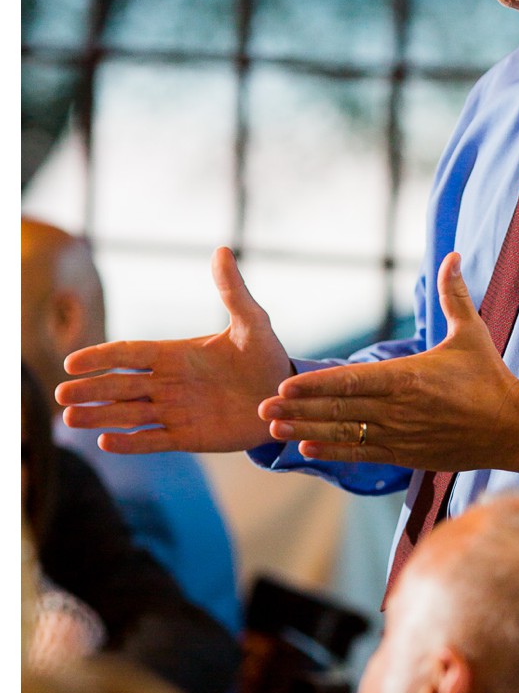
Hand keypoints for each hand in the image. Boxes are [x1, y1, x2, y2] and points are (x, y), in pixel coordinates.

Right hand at [56, 247, 290, 453]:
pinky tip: (105, 442)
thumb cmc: (266, 357)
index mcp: (175, 354)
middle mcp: (168, 383)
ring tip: (69, 420)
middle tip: (60, 395)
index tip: (72, 362)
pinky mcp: (187, 437)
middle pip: (119, 385)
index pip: (129, 354)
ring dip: (100, 416)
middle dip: (90, 390)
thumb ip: (232, 291)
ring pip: (128, 414)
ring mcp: (175, 411)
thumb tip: (221, 250)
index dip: (100, 357)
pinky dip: (130, 442)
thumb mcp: (252, 322)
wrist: (285, 398)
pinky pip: (153, 440)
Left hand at [258, 252, 518, 471]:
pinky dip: (333, 452)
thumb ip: (454, 295)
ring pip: (345, 434)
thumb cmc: (490, 378)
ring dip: (307, 431)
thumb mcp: (472, 333)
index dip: (317, 385)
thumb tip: (453, 255)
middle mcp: (400, 410)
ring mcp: (401, 435)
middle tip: (261, 406)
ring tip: (272, 429)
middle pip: (340, 410)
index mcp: (410, 378)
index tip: (285, 385)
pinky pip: (362, 454)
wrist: (513, 428)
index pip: (353, 382)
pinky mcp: (406, 455)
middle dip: (298, 409)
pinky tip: (306, 450)